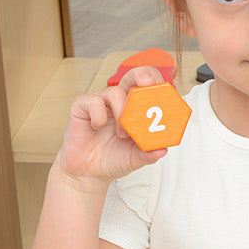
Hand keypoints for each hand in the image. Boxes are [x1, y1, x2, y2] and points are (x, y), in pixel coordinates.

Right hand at [56, 65, 169, 188]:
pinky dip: (99, 115)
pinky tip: (98, 128)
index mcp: (136, 110)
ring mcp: (102, 102)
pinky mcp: (83, 106)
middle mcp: (120, 102)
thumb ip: (148, 153)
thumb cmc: (112, 160)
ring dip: (122, 112)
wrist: (88, 173)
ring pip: (115, 91)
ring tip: (122, 134)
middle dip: (143, 75)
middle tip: (148, 84)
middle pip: (133, 76)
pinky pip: (94, 101)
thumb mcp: (135, 159)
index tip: (166, 90)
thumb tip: (163, 149)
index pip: (149, 89)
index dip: (158, 84)